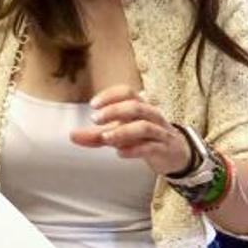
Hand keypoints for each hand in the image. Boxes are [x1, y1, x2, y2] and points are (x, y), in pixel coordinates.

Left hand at [71, 84, 190, 176]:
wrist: (175, 154)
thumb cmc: (144, 138)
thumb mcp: (118, 134)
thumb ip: (95, 135)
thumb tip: (71, 135)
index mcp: (140, 106)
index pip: (127, 92)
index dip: (110, 96)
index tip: (93, 104)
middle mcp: (151, 116)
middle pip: (136, 106)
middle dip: (114, 111)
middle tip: (95, 119)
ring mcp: (159, 132)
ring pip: (145, 126)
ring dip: (123, 131)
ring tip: (105, 138)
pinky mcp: (164, 149)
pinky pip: (151, 146)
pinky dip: (134, 149)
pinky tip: (120, 153)